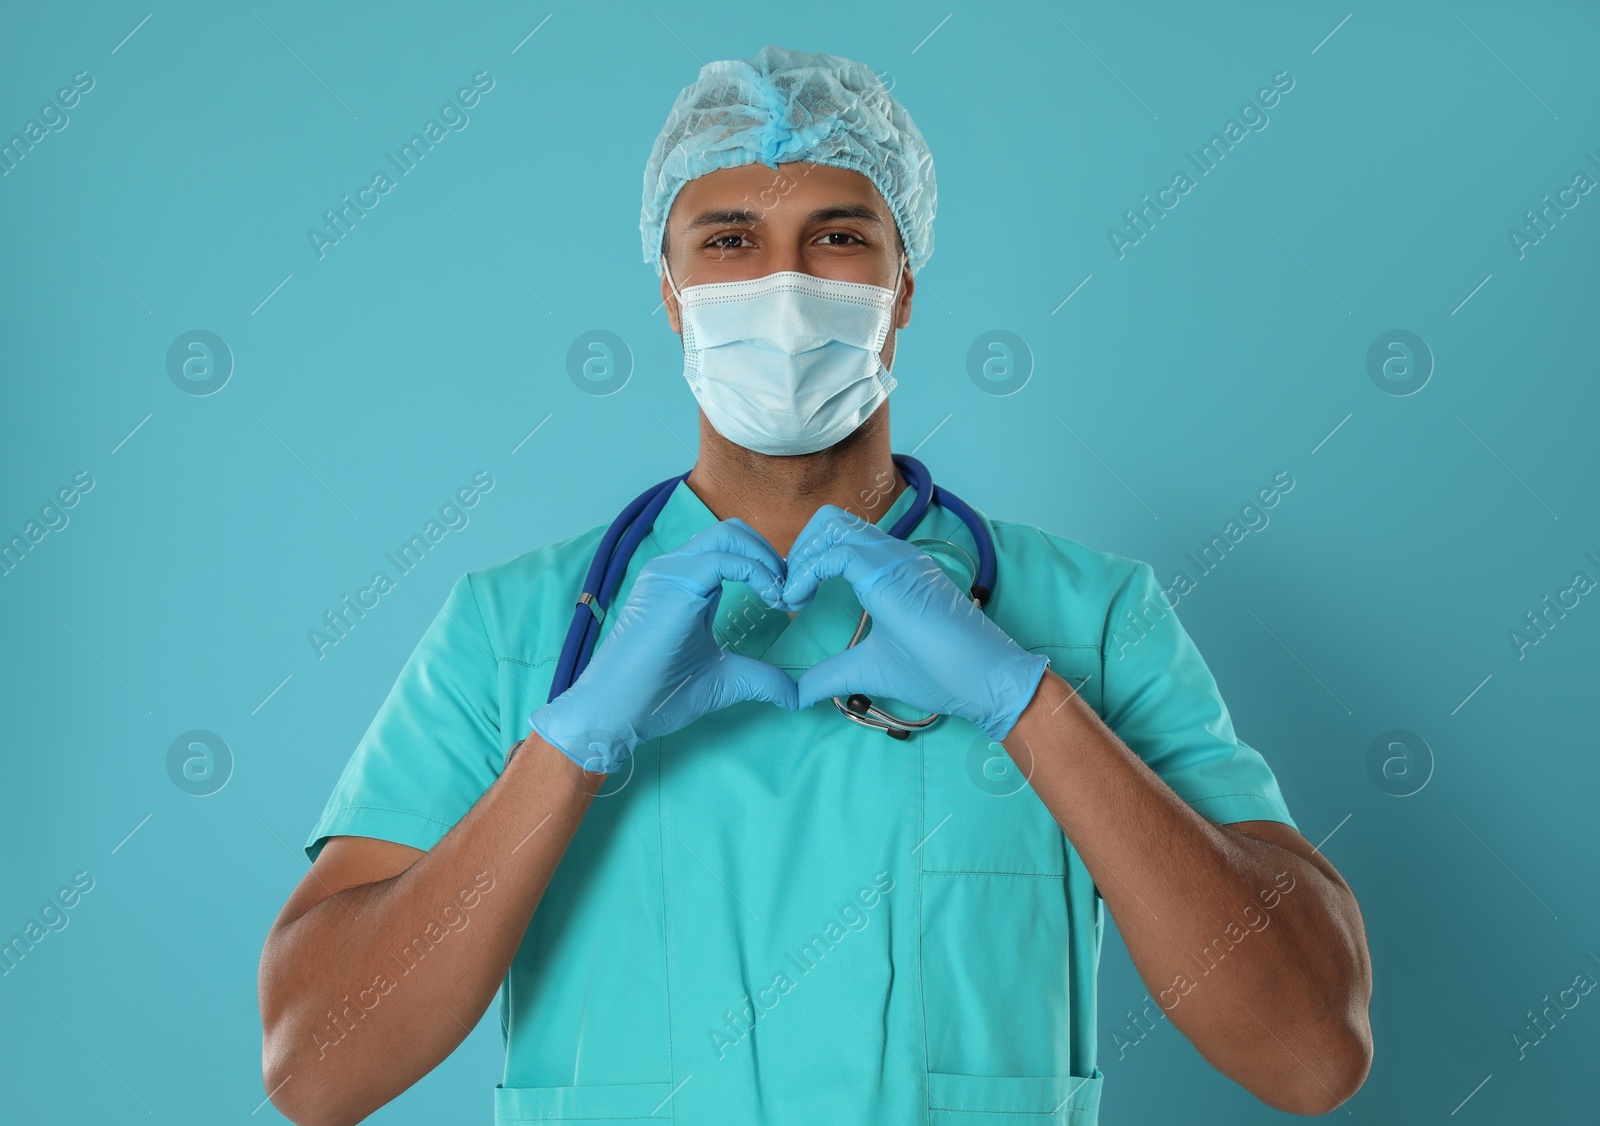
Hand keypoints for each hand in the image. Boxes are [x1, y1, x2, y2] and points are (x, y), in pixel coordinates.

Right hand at [529, 518, 797, 772]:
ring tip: (782, 596)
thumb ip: (760, 677)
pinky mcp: (673, 585)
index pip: (731, 548)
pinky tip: (771, 599)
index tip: (790, 600)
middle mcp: (674, 569)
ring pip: (728, 534)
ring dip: (766, 559)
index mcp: (684, 584)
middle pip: (733, 531)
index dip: (767, 565)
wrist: (616, 714)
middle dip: (771, 555)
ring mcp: (671, 572)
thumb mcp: (725, 680)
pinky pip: (723, 559)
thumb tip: (796, 694)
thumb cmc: (659, 695)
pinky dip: (757, 572)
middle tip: (792, 593)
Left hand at [781, 505, 1047, 740]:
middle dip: (798, 551)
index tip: (792, 600)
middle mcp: (891, 554)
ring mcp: (893, 558)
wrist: (982, 681)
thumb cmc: (937, 673)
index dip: (806, 561)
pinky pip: (836, 552)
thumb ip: (830, 674)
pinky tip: (799, 600)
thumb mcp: (868, 669)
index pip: (837, 537)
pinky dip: (806, 571)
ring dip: (800, 557)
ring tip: (792, 597)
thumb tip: (795, 694)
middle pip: (829, 521)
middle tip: (789, 594)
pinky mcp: (890, 573)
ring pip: (831, 526)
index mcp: (888, 568)